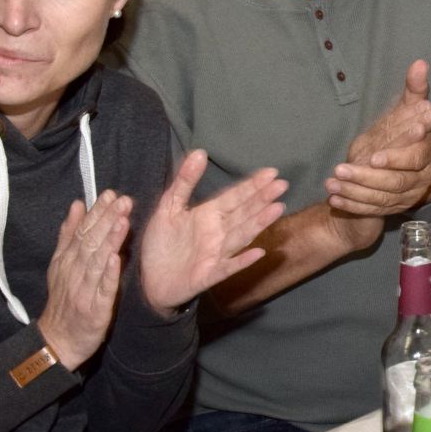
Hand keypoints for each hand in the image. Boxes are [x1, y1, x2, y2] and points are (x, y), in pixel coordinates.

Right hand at [37, 191, 133, 369]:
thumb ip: (69, 235)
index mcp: (67, 260)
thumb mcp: (60, 265)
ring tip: (123, 220)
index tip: (111, 193)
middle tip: (123, 200)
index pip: (82, 231)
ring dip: (110, 240)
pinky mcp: (94, 309)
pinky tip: (117, 258)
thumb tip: (77, 204)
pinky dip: (108, 274)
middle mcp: (74, 272)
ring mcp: (83, 290)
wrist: (57, 340)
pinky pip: (102, 289)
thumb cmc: (64, 300)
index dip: (97, 212)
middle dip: (107, 219)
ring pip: (97, 261)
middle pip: (90, 241)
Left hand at [138, 151, 289, 313]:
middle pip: (244, 213)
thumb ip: (184, 181)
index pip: (235, 197)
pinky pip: (228, 267)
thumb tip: (200, 151)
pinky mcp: (208, 274)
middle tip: (282, 185)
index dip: (252, 185)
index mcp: (209, 214)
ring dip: (259, 223)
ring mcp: (216, 253)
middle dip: (262, 199)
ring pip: (242, 235)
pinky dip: (242, 261)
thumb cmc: (161, 243)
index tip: (272, 172)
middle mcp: (218, 232)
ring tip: (277, 208)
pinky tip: (258, 253)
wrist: (148, 280)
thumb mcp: (168, 206)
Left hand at [327, 59, 430, 225]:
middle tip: (339, 170)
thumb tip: (419, 63)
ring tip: (331, 183)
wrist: (412, 167)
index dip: (395, 158)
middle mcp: (420, 177)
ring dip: (355, 192)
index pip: (414, 159)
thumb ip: (415, 89)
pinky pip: (373, 211)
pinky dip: (353, 206)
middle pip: (395, 182)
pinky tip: (334, 199)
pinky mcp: (393, 209)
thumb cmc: (408, 132)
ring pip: (382, 199)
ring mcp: (407, 196)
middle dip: (366, 177)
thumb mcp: (411, 109)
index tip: (373, 156)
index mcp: (427, 153)